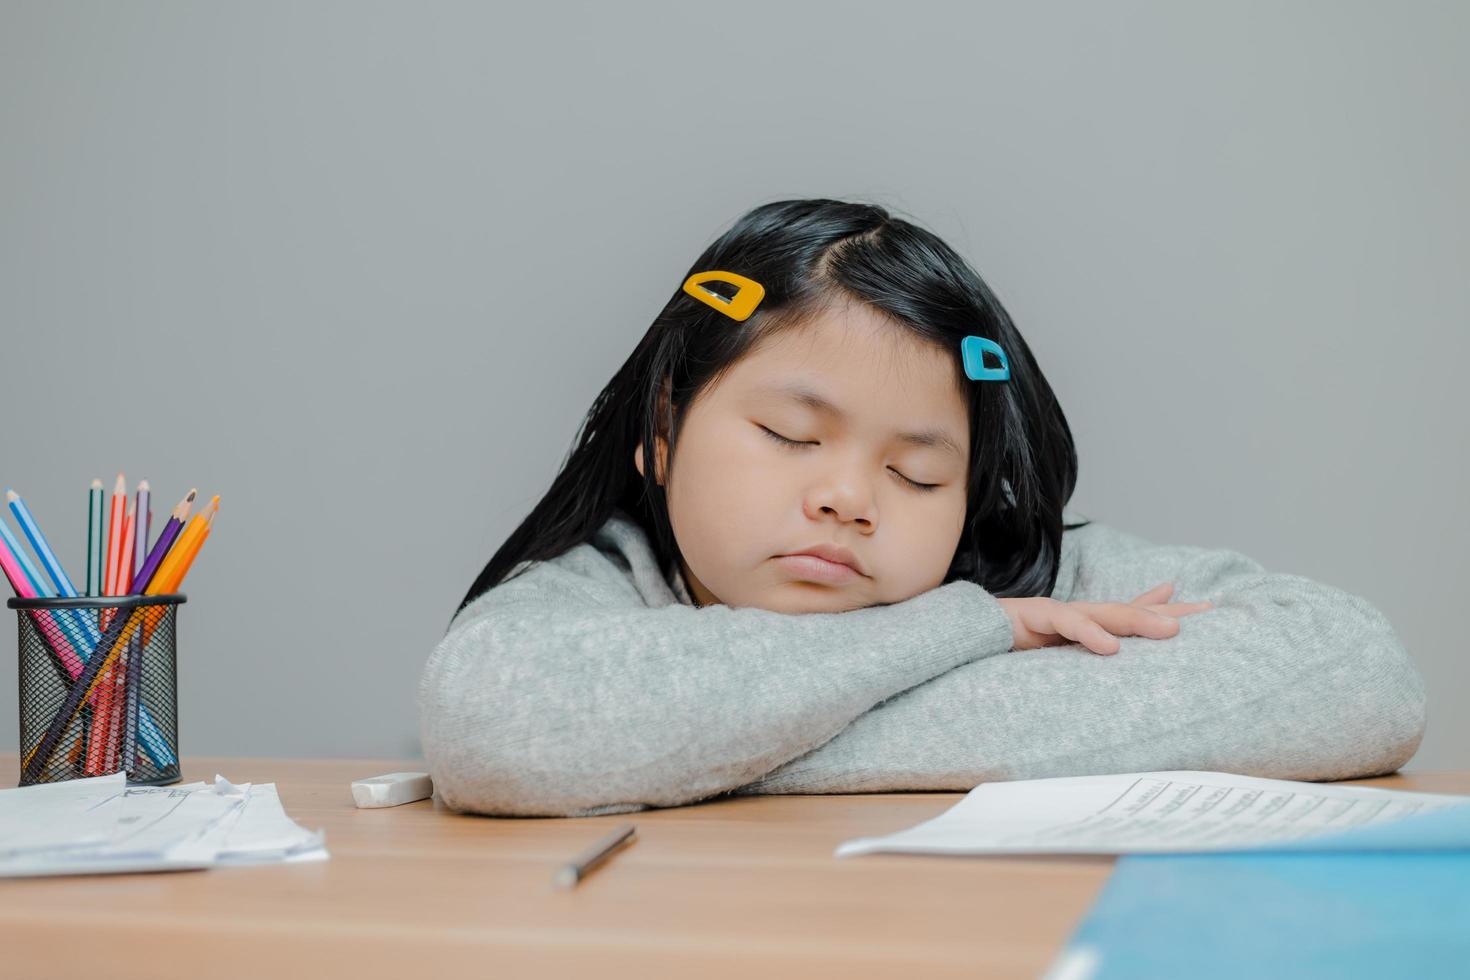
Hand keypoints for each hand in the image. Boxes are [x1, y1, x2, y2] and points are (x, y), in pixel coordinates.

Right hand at [997, 581, 1213, 655]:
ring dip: (1138, 620)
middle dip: (1167, 612)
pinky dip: (1088, 634)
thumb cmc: (1000, 651)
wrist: (958, 637)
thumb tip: (1109, 664)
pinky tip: (1110, 647)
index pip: (1127, 616)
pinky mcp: (1030, 617)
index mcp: (1079, 627)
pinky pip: (1063, 622)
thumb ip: (1079, 656)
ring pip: (1103, 612)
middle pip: (1127, 610)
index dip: (1165, 613)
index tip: (1205, 611)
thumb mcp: (1048, 662)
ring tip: (1170, 631)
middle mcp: (1072, 615)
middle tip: (1207, 614)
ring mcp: (1053, 613)